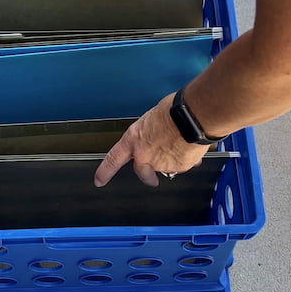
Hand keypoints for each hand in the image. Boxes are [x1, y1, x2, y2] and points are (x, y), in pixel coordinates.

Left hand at [94, 93, 209, 186]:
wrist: (191, 116)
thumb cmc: (173, 111)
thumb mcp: (152, 119)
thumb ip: (150, 133)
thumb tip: (157, 136)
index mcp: (133, 139)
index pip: (113, 159)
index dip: (105, 171)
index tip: (99, 180)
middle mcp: (145, 155)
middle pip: (142, 173)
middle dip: (147, 178)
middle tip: (152, 180)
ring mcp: (161, 163)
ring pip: (166, 168)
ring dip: (172, 160)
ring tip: (181, 143)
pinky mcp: (179, 167)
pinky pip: (183, 166)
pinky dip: (186, 159)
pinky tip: (190, 147)